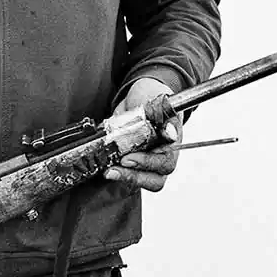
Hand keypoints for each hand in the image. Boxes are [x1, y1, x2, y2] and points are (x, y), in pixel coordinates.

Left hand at [103, 77, 181, 191]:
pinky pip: (128, 175)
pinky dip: (116, 172)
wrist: (140, 95)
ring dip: (125, 177)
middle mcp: (162, 156)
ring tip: (108, 171)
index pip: (166, 163)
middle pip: (155, 180)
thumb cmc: (152, 96)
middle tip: (114, 168)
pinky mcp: (133, 163)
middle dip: (134, 176)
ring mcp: (148, 162)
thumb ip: (163, 115)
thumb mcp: (157, 100)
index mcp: (172, 142)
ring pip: (143, 181)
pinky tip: (104, 166)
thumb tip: (170, 132)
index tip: (128, 158)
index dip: (148, 163)